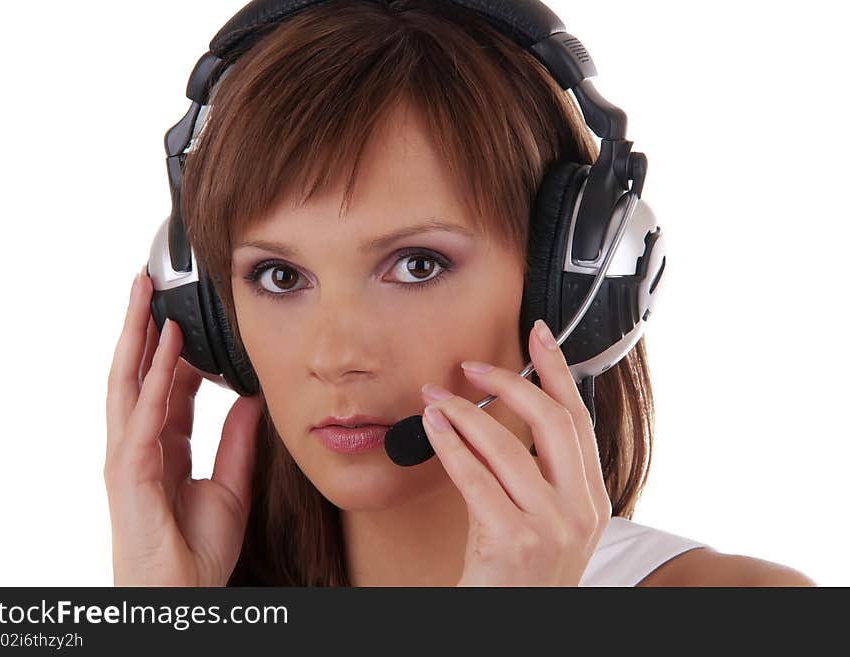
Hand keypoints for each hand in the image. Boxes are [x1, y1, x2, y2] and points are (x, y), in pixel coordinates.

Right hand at [105, 267, 261, 585]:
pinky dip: (151, 382)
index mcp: (162, 447)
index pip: (164, 386)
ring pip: (126, 384)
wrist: (185, 594)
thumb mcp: (232, 484)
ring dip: (134, 337)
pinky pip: (141, 419)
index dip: (172, 349)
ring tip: (143, 296)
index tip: (185, 314)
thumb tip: (251, 399)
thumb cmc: (197, 550)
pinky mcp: (130, 474)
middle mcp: (139, 445)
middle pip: (136, 373)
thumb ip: (237, 440)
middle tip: (145, 284)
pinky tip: (161, 350)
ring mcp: (129, 457)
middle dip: (140, 327)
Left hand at [420, 319, 611, 586]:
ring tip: (436, 399)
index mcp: (591, 498)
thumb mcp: (539, 518)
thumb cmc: (519, 573)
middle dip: (509, 383)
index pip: (577, 418)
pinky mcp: (514, 540)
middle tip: (472, 367)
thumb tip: (492, 415)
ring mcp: (551, 526)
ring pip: (509, 445)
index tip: (540, 333)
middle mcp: (581, 509)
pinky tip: (434, 427)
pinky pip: (476, 477)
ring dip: (466, 413)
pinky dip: (451, 445)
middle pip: (552, 421)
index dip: (558, 370)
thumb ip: (528, 471)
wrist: (514, 623)